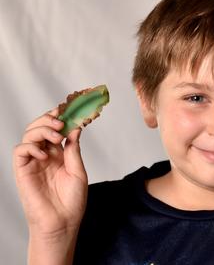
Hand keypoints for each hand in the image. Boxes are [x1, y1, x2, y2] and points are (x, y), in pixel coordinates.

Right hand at [13, 108, 87, 240]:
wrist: (63, 222)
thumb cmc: (72, 201)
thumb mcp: (78, 171)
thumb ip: (74, 150)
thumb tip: (76, 128)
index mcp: (59, 154)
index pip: (56, 130)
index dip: (60, 117)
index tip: (69, 107)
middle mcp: (45, 155)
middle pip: (40, 128)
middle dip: (49, 119)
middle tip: (61, 120)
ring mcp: (33, 162)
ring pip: (29, 135)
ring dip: (42, 129)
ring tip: (57, 136)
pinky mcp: (22, 171)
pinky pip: (20, 151)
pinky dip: (31, 146)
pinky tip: (45, 154)